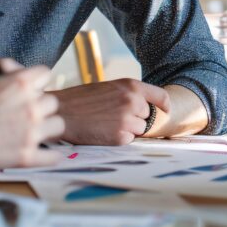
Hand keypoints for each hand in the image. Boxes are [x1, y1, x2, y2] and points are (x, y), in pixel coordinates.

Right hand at [0, 61, 63, 168]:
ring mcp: (31, 132)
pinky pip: (53, 156)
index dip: (36, 83)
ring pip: (57, 125)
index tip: (30, 90)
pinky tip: (41, 153)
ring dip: (46, 128)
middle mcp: (31, 106)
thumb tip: (11, 68)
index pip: (45, 75)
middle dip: (40, 106)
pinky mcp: (26, 156)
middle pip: (52, 102)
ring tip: (30, 132)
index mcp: (20, 83)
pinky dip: (48, 156)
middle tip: (26, 114)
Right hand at [53, 79, 170, 144]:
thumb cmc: (82, 99)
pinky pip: (128, 140)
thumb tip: (145, 108)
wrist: (61, 112)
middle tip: (115, 118)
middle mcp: (133, 101)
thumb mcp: (110, 88)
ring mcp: (127, 120)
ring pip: (139, 130)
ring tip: (107, 123)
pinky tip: (103, 131)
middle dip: (136, 119)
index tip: (166, 112)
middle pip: (147, 116)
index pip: (161, 97)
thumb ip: (129, 95)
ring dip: (128, 130)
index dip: (165, 107)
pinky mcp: (120, 137)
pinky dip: (118, 138)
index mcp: (132, 86)